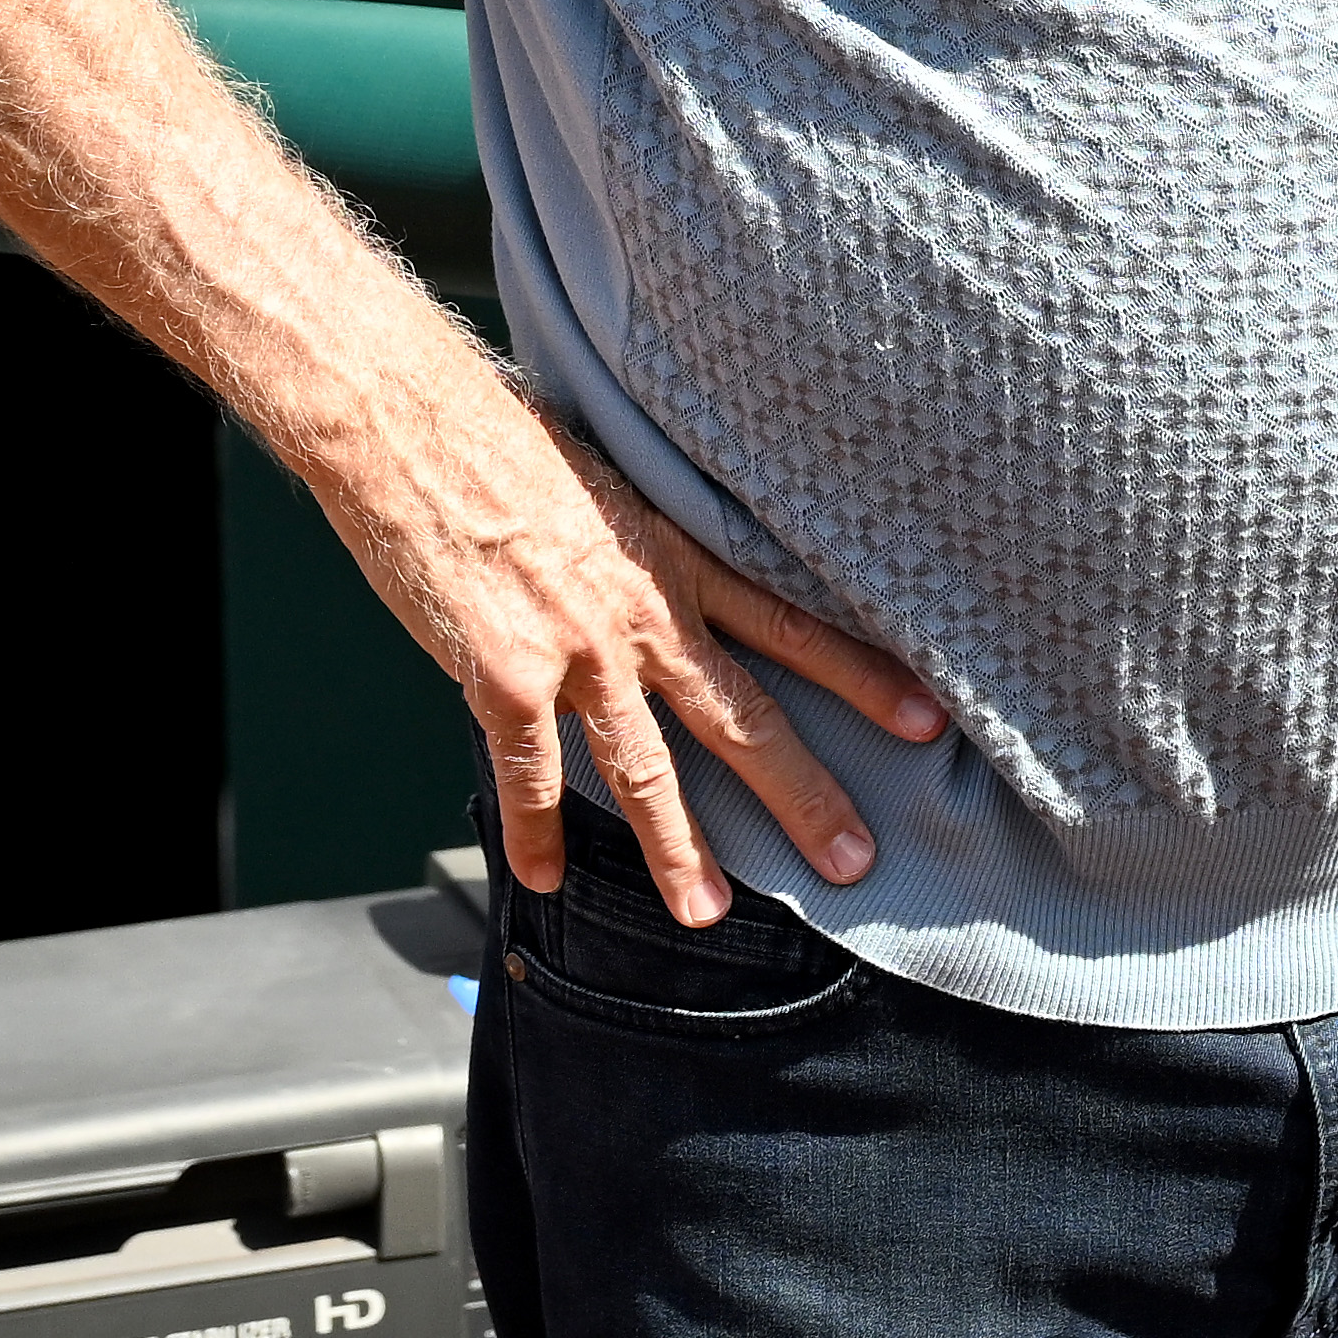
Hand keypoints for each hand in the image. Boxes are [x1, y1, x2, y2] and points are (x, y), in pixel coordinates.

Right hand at [310, 361, 943, 919]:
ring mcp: (573, 651)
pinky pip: (528, 774)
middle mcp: (643, 612)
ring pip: (644, 768)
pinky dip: (536, 831)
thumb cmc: (506, 438)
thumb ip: (650, 544)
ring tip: (707, 912)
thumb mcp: (614, 479)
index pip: (795, 625)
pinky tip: (544, 877)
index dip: (864, 676)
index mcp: (679, 556)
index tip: (927, 721)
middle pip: (744, 717)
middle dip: (804, 796)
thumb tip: (675, 580)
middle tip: (854, 860)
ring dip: (679, 847)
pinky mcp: (499, 677)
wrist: (410, 425)